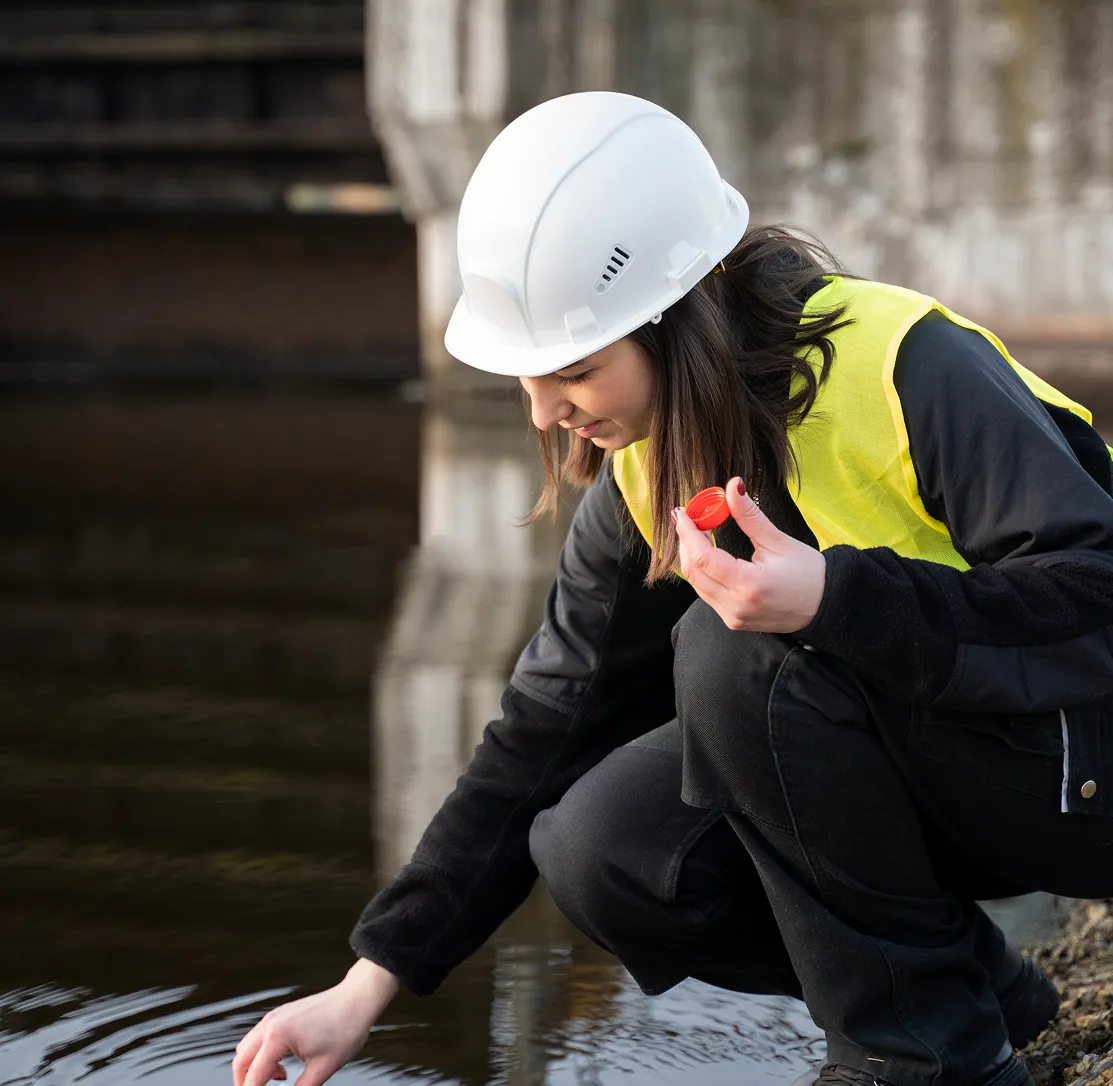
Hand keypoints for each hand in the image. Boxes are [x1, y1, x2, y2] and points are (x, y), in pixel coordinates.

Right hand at [232, 959, 399, 1085]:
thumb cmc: (346, 1028)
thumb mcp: (323, 1069)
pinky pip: (259, 1037)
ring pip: (247, 1047)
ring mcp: (275, 1016)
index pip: (253, 1077)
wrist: (358, 998)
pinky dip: (262, 1055)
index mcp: (277, 1036)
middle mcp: (271, 1023)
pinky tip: (282, 1064)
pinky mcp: (281, 1014)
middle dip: (245, 1083)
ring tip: (279, 1079)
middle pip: (241, 1060)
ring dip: (254, 1068)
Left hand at [674, 476, 825, 633]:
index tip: (682, 512)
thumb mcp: (779, 541)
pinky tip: (706, 554)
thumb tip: (732, 486)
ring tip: (695, 531)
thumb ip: (750, 515)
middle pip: (693, 571)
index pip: (702, 557)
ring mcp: (732, 617)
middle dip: (685, 542)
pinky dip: (702, 572)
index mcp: (748, 585)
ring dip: (691, 556)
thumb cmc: (809, 576)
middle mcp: (735, 606)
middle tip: (687, 517)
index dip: (688, 532)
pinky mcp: (733, 620)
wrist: (825, 608)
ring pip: (696, 584)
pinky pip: (706, 594)